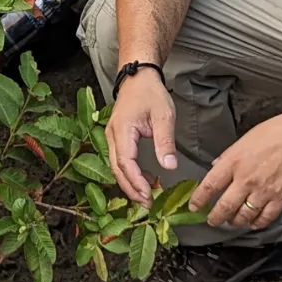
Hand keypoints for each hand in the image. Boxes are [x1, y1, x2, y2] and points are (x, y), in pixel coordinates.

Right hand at [105, 66, 177, 204]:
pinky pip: (119, 161)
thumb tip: (169, 167)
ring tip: (147, 195)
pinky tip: (145, 179)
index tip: (148, 195)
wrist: (138, 77)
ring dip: (129, 183)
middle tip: (147, 204)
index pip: (126, 163)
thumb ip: (165, 142)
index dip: (136, 182)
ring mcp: (111, 137)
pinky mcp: (115, 138)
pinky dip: (129, 174)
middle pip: (117, 169)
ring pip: (116, 167)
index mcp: (122, 130)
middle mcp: (111, 135)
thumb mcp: (164, 116)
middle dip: (131, 188)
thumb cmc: (150, 93)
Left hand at [193, 108, 281, 229]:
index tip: (194, 206)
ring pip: (244, 216)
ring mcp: (264, 191)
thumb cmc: (278, 131)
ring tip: (232, 222)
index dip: (199, 199)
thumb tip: (217, 166)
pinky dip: (257, 223)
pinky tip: (254, 223)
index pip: (209, 185)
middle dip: (215, 217)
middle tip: (211, 221)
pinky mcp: (281, 199)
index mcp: (234, 161)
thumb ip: (229, 155)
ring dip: (235, 222)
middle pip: (224, 206)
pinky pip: (265, 218)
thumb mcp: (246, 138)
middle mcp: (246, 179)